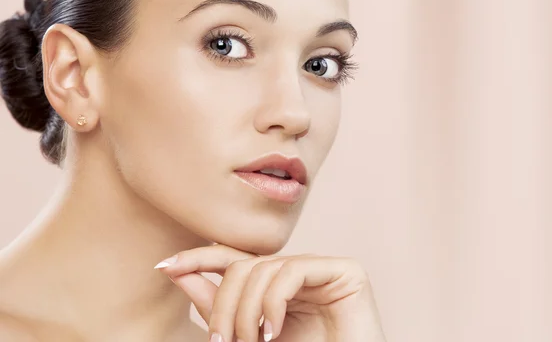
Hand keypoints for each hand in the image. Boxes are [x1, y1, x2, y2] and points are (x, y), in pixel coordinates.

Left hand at [154, 244, 385, 341]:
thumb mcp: (249, 339)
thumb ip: (219, 307)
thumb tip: (181, 274)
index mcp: (277, 286)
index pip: (234, 259)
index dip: (199, 258)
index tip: (166, 267)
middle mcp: (299, 272)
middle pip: (244, 265)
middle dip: (223, 303)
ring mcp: (322, 270)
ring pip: (264, 269)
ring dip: (246, 311)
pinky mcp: (345, 272)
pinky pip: (292, 272)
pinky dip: (273, 302)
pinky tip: (273, 330)